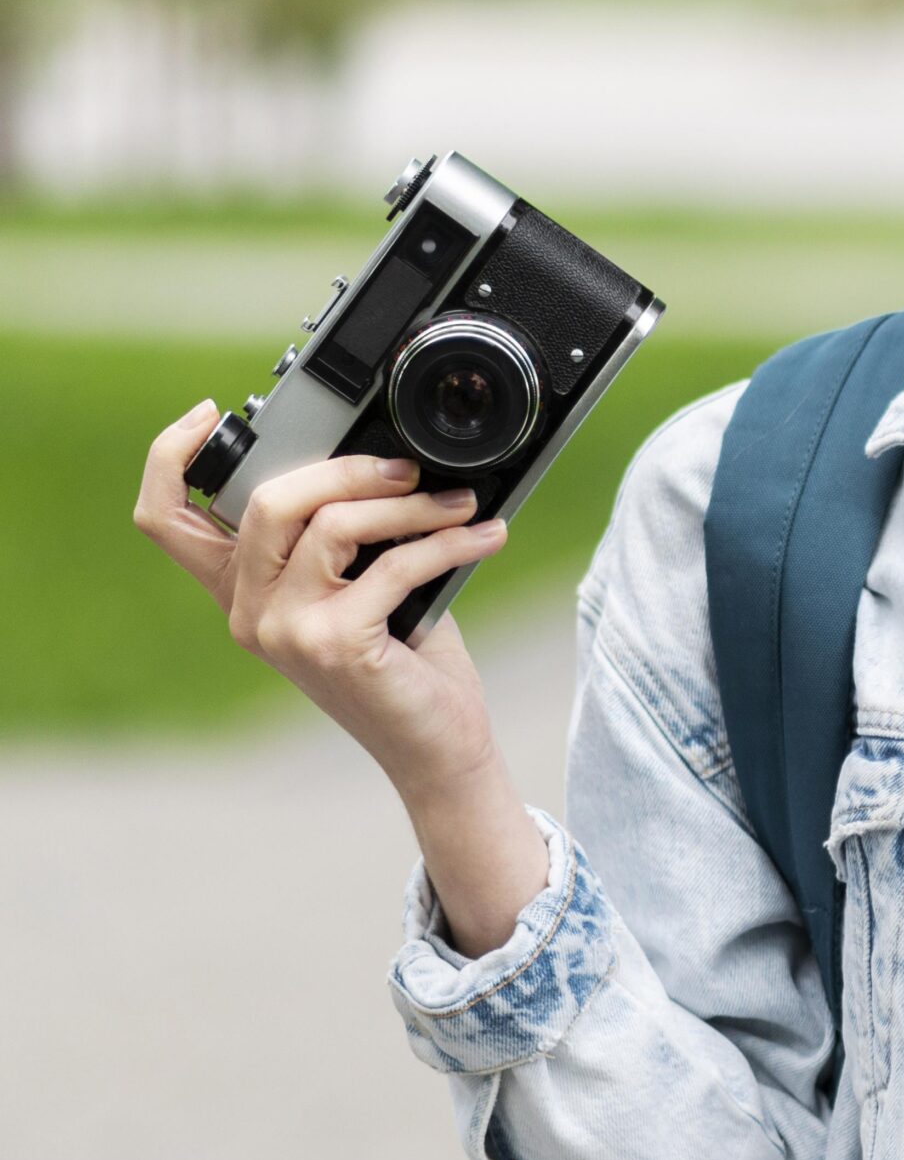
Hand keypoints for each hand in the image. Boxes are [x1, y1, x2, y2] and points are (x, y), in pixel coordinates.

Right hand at [136, 401, 506, 788]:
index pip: (165, 519)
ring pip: (334, 524)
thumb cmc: (405, 664)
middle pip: (269, 501)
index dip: (169, 456)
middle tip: (407, 469)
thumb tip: (383, 461)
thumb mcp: (363, 587)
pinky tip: (483, 536)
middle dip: (346, 468)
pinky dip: (450, 542)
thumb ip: (345, 535)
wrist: (435, 746)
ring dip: (410, 504)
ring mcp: (285, 630)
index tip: (212, 413)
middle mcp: (249, 612)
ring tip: (461, 504)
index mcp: (243, 592)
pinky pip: (395, 565)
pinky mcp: (334, 643)